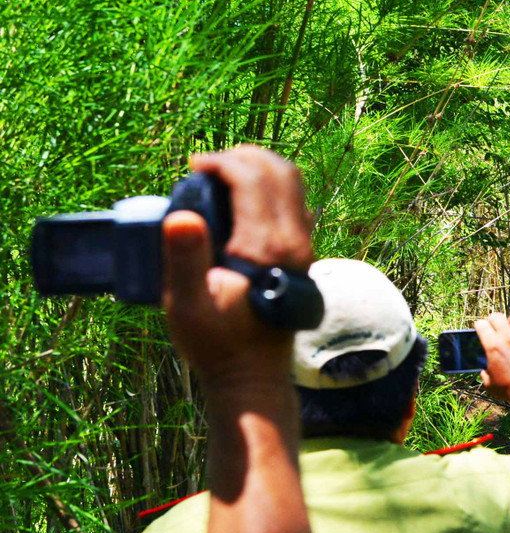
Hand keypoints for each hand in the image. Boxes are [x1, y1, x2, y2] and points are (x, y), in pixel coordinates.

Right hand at [162, 146, 314, 389]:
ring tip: (221, 173)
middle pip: (279, 171)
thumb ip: (183, 259)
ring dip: (259, 167)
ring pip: (293, 184)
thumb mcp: (186, 305)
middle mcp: (294, 241)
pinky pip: (295, 203)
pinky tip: (241, 198)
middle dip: (242, 156)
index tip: (192, 166)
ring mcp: (304, 247)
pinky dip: (270, 186)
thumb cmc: (217, 343)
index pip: (252, 178)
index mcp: (266, 246)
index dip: (221, 161)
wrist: (253, 375)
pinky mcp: (303, 254)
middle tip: (206, 165)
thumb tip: (182, 216)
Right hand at [476, 309, 509, 405]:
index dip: (480, 327)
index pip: (481, 324)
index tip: (483, 330)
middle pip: (497, 316)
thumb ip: (485, 374)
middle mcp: (507, 337)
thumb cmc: (509, 390)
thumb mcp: (489, 384)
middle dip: (495, 320)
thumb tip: (485, 370)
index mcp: (492, 346)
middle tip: (499, 328)